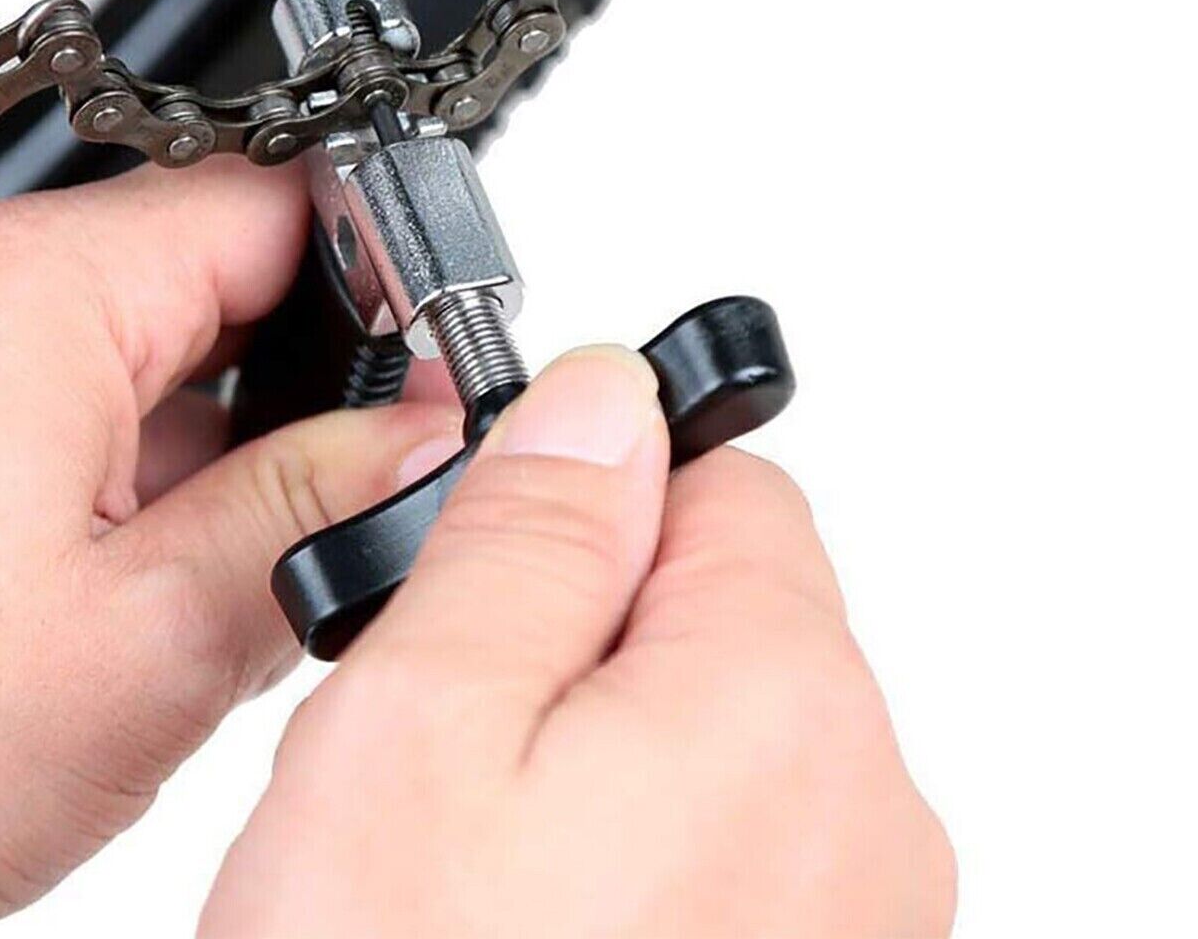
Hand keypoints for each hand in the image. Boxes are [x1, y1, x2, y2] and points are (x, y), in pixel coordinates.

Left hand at [0, 161, 460, 935]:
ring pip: (157, 353)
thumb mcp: (153, 635)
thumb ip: (314, 513)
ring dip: (218, 449)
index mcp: (48, 288)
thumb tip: (424, 439)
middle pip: (219, 275)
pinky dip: (139, 479)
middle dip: (301, 387)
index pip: (278, 203)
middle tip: (332, 507)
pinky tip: (142, 587)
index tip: (430, 376)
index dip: (381, 282)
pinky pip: (81, 404)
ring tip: (214, 572)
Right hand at [202, 349, 955, 938]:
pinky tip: (516, 923)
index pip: (723, 484)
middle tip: (447, 731)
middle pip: (722, 614)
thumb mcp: (422, 721)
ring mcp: (852, 925)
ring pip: (710, 736)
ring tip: (466, 849)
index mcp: (782, 703)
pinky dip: (626, 853)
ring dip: (591, 750)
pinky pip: (723, 854)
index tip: (487, 561)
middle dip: (578, 633)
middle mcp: (861, 817)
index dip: (585, 501)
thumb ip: (528, 533)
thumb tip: (603, 398)